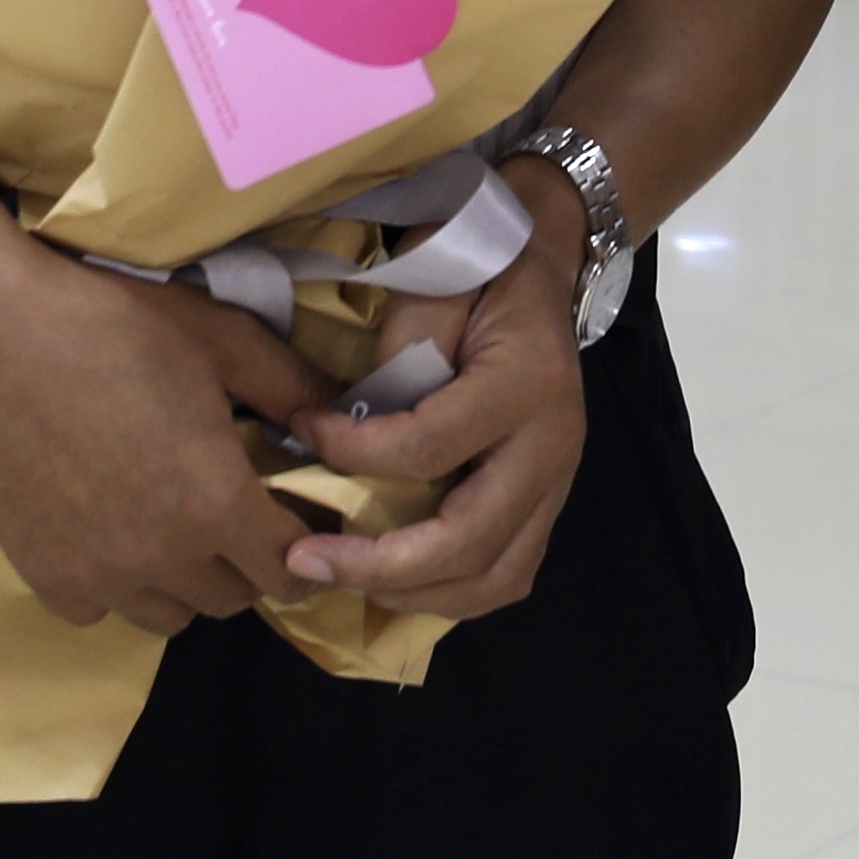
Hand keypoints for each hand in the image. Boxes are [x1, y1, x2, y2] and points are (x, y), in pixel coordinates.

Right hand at [0, 241, 341, 635]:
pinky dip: (116, 586)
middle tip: (230, 508)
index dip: (300, 545)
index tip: (290, 516)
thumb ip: (288, 385)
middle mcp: (162, 559)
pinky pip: (103, 612)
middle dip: (246, 560)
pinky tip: (107, 529)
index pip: (288, 569)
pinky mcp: (45, 579)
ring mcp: (98, 577)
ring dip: (184, 579)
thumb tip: (336, 417)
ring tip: (169, 521)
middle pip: (233, 598)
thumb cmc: (110, 326)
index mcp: (215, 505)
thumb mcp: (217, 339)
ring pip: (171, 614)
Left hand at [282, 206, 593, 619]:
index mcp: (527, 382)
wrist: (542, 265)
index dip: (354, 454)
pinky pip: (506, 576)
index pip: (431, 446)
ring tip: (344, 578)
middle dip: (377, 565)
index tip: (299, 430)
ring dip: (413, 593)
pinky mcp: (549, 503)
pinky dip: (449, 592)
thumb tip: (347, 430)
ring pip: (493, 578)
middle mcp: (554, 445)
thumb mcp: (434, 284)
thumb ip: (397, 355)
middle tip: (303, 559)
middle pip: (469, 539)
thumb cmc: (480, 270)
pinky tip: (395, 579)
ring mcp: (559, 482)